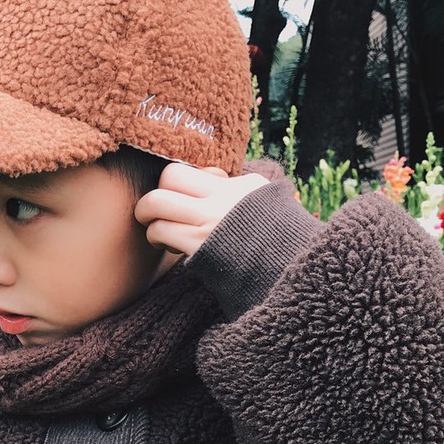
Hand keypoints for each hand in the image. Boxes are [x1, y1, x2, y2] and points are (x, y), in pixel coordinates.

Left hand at [134, 163, 270, 259]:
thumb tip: (215, 184)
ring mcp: (211, 216)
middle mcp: (225, 195)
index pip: (198, 170)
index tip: (187, 202)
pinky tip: (172, 247)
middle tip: (157, 214)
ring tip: (159, 232)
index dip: (182, 184)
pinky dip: (157, 238)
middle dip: (156, 195)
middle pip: (170, 175)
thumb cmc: (277, 248)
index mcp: (243, 185)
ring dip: (149, 218)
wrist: (294, 274)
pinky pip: (160, 229)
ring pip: (156, 201)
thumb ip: (240, 195)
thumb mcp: (266, 210)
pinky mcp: (199, 242)